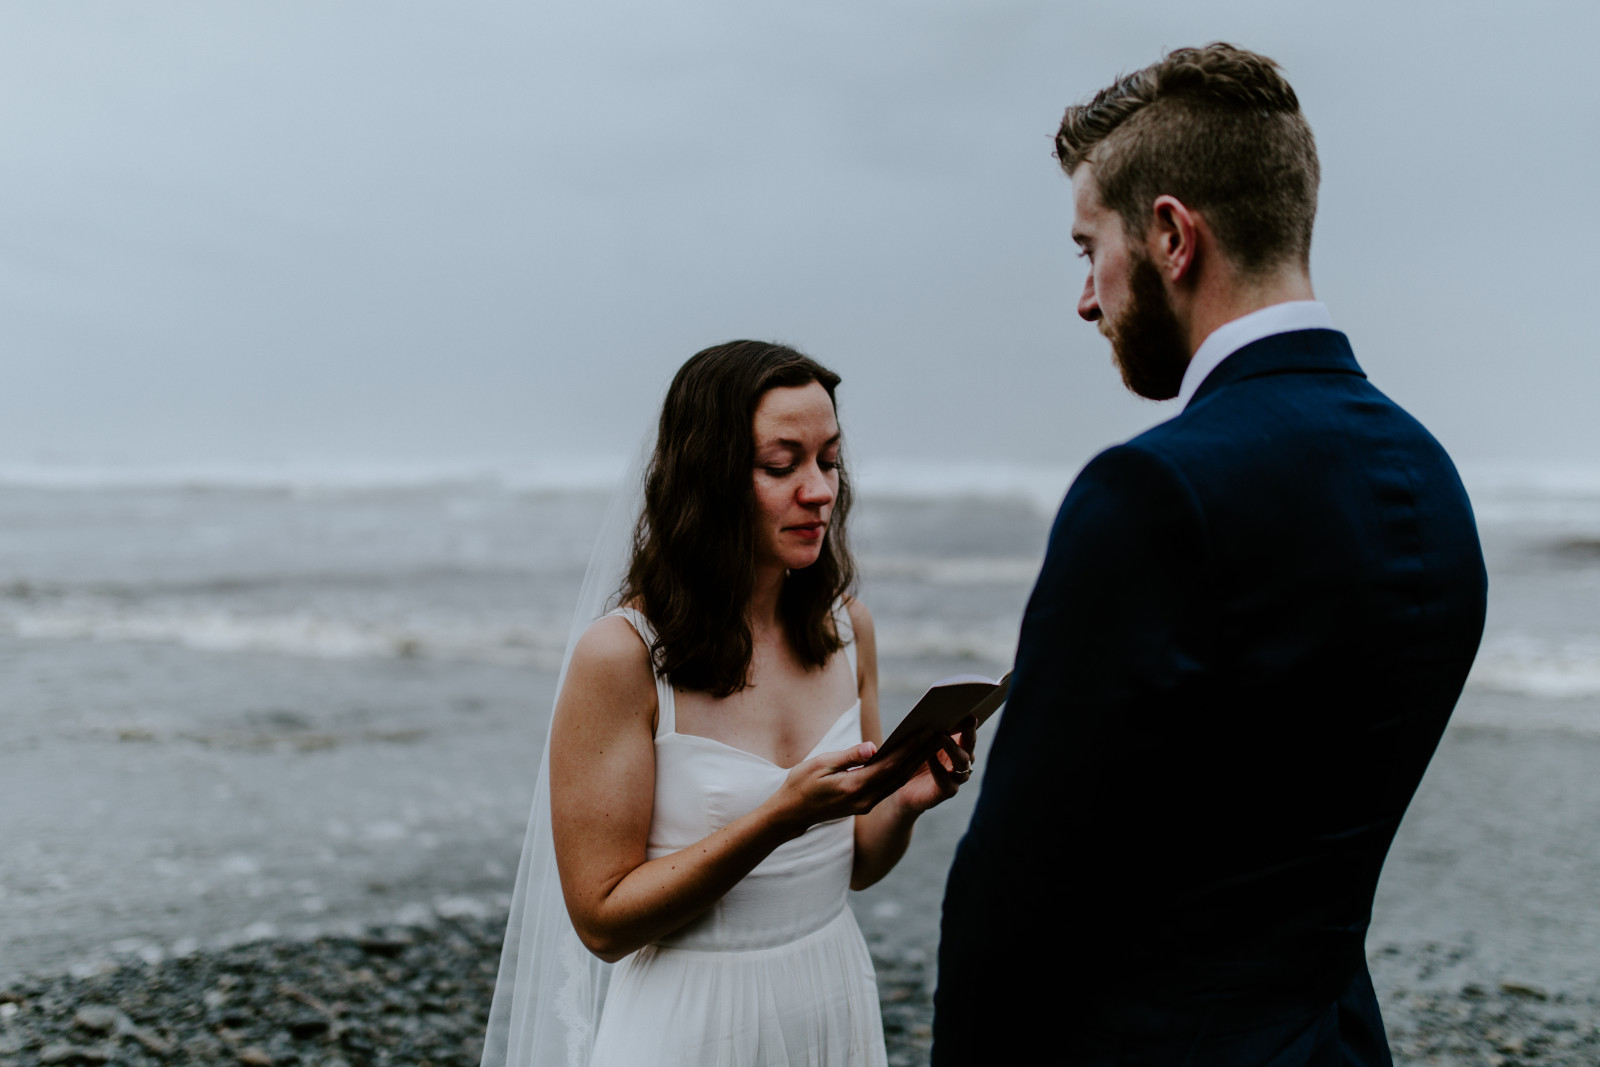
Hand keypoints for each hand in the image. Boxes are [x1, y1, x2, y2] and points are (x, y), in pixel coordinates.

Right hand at [767, 737, 934, 836]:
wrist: (790, 814)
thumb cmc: (800, 784)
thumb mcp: (820, 764)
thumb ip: (849, 756)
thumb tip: (873, 746)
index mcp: (854, 787)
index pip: (888, 765)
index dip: (908, 748)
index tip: (925, 732)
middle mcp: (865, 799)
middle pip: (899, 775)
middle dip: (920, 755)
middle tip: (940, 736)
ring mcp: (865, 804)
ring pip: (896, 782)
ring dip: (915, 764)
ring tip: (931, 745)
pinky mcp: (864, 805)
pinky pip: (888, 787)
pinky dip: (902, 772)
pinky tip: (910, 760)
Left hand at [892, 717, 977, 813]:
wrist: (898, 787)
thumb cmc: (909, 758)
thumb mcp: (917, 740)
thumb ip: (926, 729)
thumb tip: (930, 710)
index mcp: (957, 746)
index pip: (967, 732)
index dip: (970, 723)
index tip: (969, 711)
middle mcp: (961, 761)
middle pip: (970, 746)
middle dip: (969, 732)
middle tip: (966, 720)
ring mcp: (956, 777)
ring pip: (962, 763)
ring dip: (953, 749)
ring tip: (943, 737)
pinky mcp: (946, 791)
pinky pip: (947, 781)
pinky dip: (939, 769)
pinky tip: (930, 757)